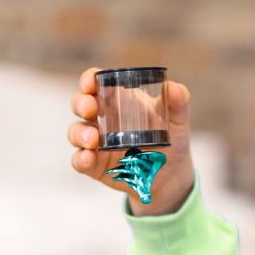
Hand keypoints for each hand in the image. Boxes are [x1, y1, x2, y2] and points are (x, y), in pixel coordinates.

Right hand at [69, 67, 195, 215]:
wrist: (172, 174)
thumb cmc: (172, 139)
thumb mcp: (178, 120)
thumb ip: (179, 102)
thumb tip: (173, 86)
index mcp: (120, 100)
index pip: (97, 83)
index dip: (88, 80)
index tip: (90, 83)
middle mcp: (103, 119)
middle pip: (81, 105)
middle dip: (81, 104)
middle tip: (90, 109)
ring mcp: (97, 142)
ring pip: (76, 132)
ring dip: (79, 133)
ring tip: (92, 140)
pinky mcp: (95, 165)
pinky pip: (80, 161)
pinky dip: (81, 159)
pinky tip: (88, 158)